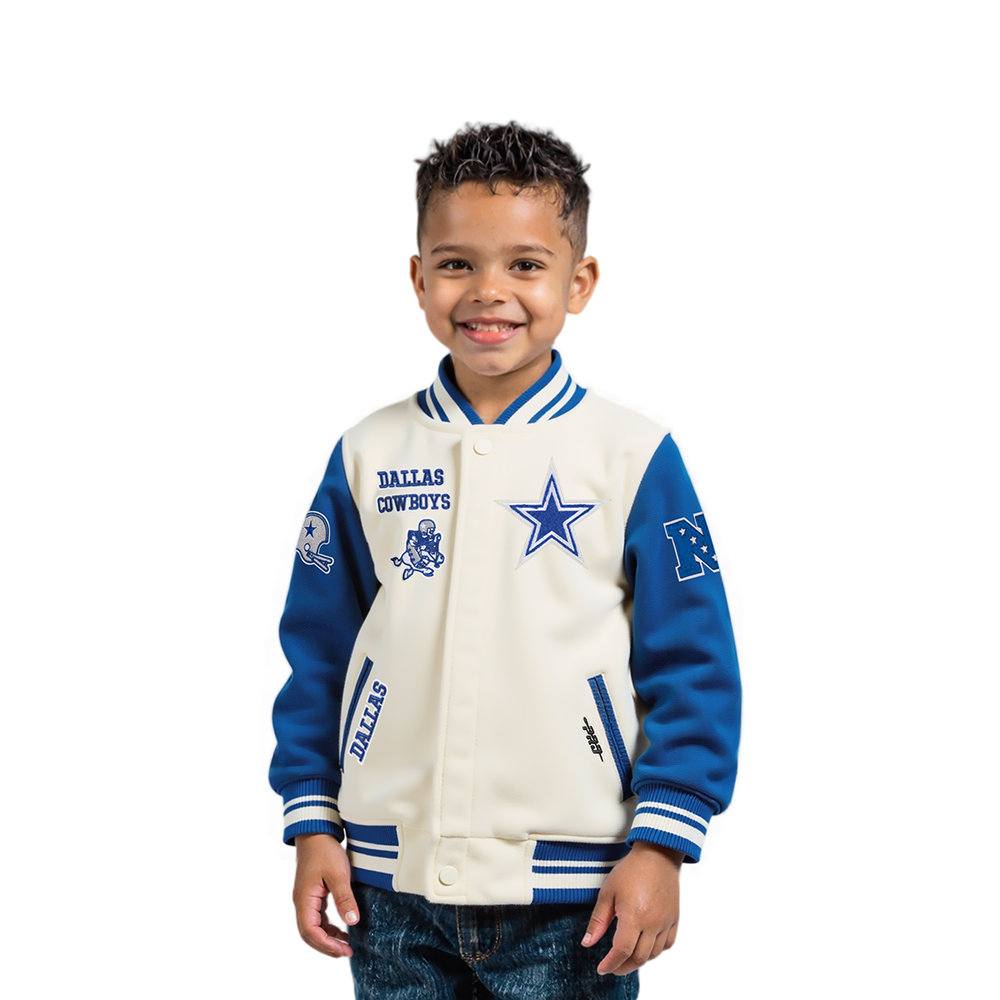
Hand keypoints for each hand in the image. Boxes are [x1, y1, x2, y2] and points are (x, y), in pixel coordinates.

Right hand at [293, 833, 358, 957]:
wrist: (316, 832)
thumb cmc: (325, 851)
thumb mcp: (338, 874)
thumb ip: (344, 898)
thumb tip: (352, 923)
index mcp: (304, 900)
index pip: (311, 932)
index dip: (327, 945)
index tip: (344, 951)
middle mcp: (301, 902)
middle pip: (309, 934)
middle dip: (327, 947)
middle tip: (347, 952)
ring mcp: (306, 899)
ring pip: (313, 927)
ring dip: (328, 938)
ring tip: (347, 944)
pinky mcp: (312, 894)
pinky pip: (318, 918)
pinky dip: (328, 927)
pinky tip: (342, 928)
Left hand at [581, 842, 683, 975]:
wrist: (658, 854)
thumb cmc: (631, 870)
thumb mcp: (607, 892)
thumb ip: (598, 921)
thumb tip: (587, 943)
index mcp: (633, 916)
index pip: (622, 951)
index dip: (610, 964)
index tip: (602, 969)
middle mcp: (652, 923)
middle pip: (638, 958)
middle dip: (623, 967)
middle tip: (612, 967)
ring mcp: (666, 922)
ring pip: (653, 954)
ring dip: (639, 961)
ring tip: (626, 958)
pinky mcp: (674, 919)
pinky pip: (667, 944)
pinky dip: (656, 951)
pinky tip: (646, 947)